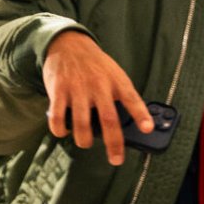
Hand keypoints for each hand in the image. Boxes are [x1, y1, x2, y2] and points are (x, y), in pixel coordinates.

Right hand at [42, 30, 153, 165]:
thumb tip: (128, 125)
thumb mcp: (114, 74)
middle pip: (108, 118)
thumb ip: (120, 95)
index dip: (141, 115)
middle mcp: (98, 85)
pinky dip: (59, 129)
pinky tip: (63, 131)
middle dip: (114, 143)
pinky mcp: (58, 91)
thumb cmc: (95, 65)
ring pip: (82, 123)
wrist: (68, 44)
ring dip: (84, 140)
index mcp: (116, 81)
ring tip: (85, 143)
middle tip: (116, 159)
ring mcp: (78, 88)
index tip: (147, 129)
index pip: (132, 99)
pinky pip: (57, 117)